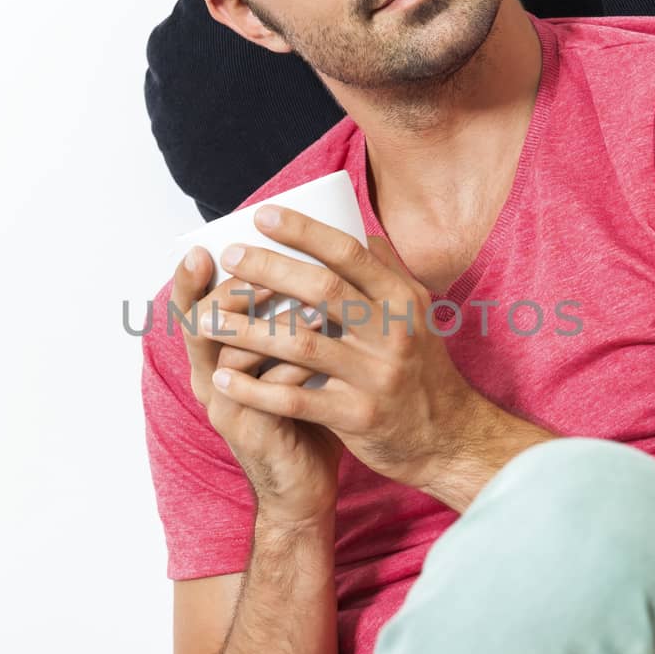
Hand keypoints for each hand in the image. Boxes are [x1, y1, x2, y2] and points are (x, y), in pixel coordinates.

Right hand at [173, 245, 343, 527]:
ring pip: (237, 352)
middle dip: (233, 292)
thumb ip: (288, 322)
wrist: (304, 488)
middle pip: (201, 325)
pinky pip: (272, 389)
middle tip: (266, 266)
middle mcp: (211, 380)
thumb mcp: (288, 362)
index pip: (190, 311)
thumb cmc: (302, 415)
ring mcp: (228, 408)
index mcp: (216, 359)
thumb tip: (315, 264)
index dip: (189, 283)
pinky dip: (298, 361)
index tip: (203, 248)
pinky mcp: (253, 432)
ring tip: (310, 299)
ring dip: (273, 322)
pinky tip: (325, 342)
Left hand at [198, 205, 479, 492]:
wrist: (449, 437)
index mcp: (403, 301)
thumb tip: (356, 226)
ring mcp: (375, 376)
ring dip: (247, 330)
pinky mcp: (358, 416)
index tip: (262, 215)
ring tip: (205, 320)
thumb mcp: (418, 315)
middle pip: (322, 291)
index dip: (304, 232)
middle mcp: (392, 333)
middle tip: (229, 258)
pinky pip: (296, 399)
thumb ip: (386, 271)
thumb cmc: (421, 369)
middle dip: (269, 270)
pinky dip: (255, 389)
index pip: (349, 254)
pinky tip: (221, 378)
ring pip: (301, 345)